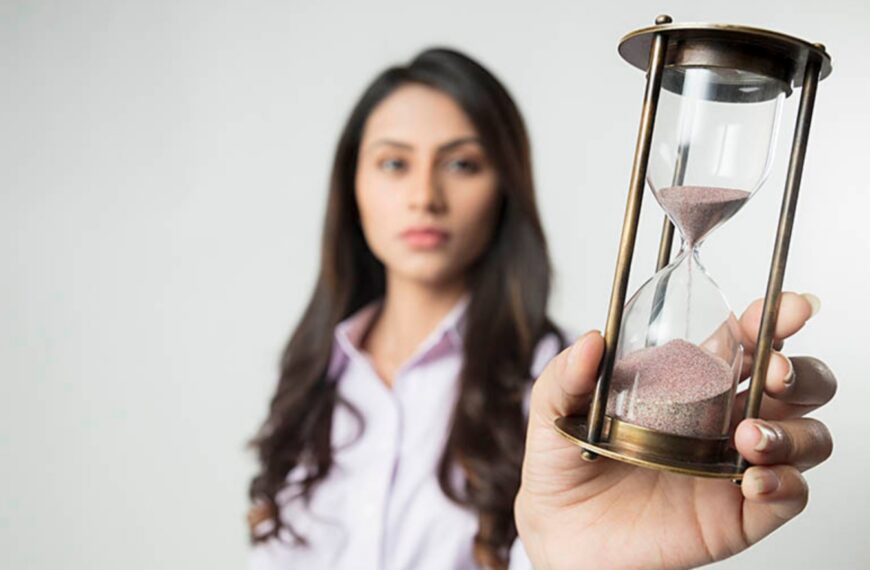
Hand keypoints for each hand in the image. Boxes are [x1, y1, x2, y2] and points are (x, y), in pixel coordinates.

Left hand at [515, 292, 835, 569]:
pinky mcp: (739, 512)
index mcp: (689, 381)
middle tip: (774, 372)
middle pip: (796, 383)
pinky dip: (784, 483)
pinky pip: (788, 494)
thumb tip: (593, 340)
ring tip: (748, 437)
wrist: (563, 531)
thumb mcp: (554, 412)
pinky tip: (752, 481)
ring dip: (792, 431)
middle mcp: (724, 417)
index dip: (773, 320)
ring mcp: (734, 464)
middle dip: (800, 370)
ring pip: (806, 436)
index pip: (746, 340)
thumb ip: (566, 376)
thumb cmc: (567, 463)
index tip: (783, 310)